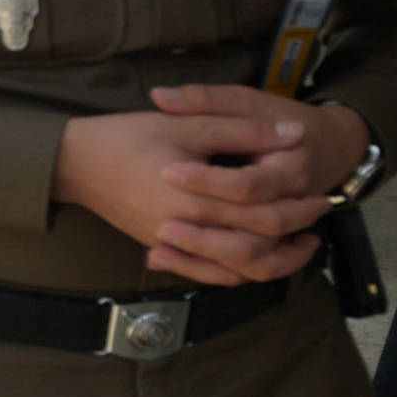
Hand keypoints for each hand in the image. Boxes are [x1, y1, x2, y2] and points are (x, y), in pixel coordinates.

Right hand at [51, 85, 348, 286]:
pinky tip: (256, 259)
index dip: (298, 202)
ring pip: (236, 268)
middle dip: (294, 229)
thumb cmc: (127, 137)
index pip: (262, 209)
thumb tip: (292, 134)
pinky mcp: (162, 246)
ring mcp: (173, 243)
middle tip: (319, 214)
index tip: (322, 191)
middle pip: (256, 243)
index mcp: (196, 197)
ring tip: (300, 246)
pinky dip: (237, 272)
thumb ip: (241, 130)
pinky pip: (208, 273)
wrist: (75, 162)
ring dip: (275, 261)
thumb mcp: (187, 123)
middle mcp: (187, 228)